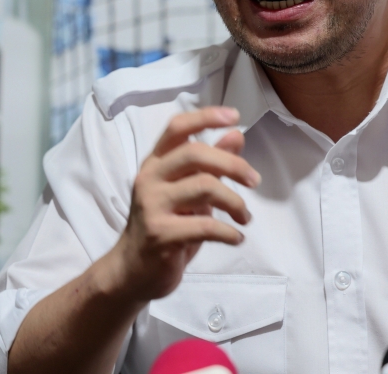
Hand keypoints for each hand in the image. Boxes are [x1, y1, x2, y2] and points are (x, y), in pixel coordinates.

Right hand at [110, 107, 259, 302]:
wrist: (133, 272)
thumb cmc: (166, 225)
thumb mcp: (188, 192)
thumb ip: (211, 164)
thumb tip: (236, 135)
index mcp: (155, 163)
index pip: (177, 128)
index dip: (205, 117)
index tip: (235, 116)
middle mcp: (149, 179)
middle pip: (195, 154)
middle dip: (233, 165)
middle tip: (255, 181)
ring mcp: (152, 207)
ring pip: (205, 188)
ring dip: (236, 202)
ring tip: (245, 217)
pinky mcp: (160, 235)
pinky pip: (206, 226)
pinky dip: (229, 232)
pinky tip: (237, 238)